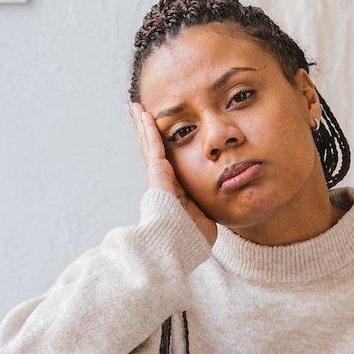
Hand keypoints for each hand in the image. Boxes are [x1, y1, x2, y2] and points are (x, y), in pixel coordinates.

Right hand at [128, 102, 216, 245]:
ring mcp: (157, 177)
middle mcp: (163, 182)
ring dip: (143, 125)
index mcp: (174, 191)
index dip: (163, 148)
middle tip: (140, 113)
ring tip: (136, 107)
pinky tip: (144, 114)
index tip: (160, 137)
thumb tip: (217, 207)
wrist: (177, 246)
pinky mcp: (156, 174)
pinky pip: (153, 146)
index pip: (167, 163)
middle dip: (147, 131)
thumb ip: (205, 209)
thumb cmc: (190, 240)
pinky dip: (148, 129)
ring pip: (150, 144)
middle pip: (153, 150)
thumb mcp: (202, 219)